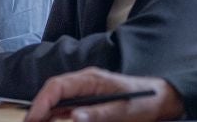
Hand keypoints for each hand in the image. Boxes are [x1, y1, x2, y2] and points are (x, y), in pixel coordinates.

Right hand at [23, 68, 181, 121]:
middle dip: (38, 108)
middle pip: (53, 91)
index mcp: (91, 79)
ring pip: (57, 98)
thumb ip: (100, 114)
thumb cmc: (145, 102)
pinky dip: (55, 114)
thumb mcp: (125, 111)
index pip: (58, 86)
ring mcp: (85, 89)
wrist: (161, 98)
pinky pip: (65, 105)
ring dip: (44, 112)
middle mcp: (84, 81)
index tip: (34, 119)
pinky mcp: (88, 99)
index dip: (42, 102)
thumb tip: (74, 117)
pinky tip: (49, 121)